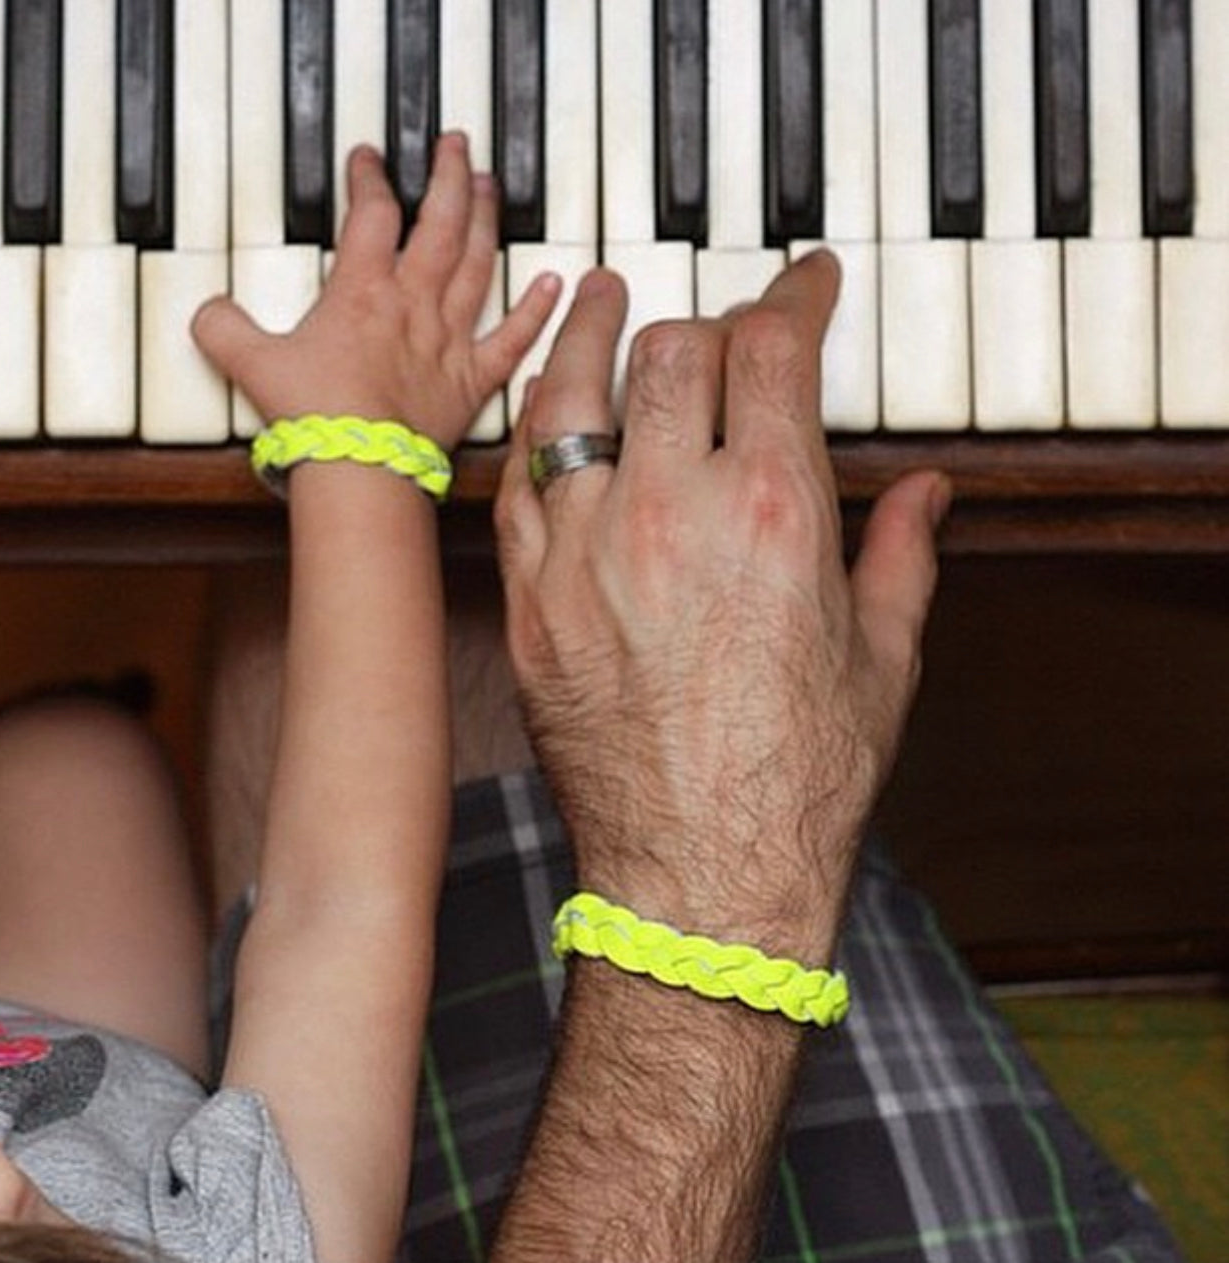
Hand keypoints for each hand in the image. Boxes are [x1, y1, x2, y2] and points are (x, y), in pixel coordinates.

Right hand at [192, 134, 560, 451]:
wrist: (360, 467)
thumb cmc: (315, 419)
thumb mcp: (250, 364)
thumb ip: (224, 329)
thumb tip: (209, 313)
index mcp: (361, 291)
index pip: (371, 214)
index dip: (370, 179)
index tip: (370, 160)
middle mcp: (413, 305)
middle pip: (441, 222)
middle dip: (450, 176)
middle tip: (458, 146)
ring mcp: (448, 340)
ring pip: (477, 265)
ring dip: (487, 221)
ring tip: (491, 188)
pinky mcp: (473, 380)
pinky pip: (514, 338)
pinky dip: (537, 310)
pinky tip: (555, 283)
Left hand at [495, 256, 948, 962]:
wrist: (701, 877)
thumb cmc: (798, 780)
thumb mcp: (882, 659)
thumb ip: (902, 555)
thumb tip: (927, 495)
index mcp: (770, 510)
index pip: (774, 346)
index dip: (795, 292)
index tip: (807, 283)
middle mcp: (668, 511)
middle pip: (672, 349)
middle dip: (707, 320)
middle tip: (725, 329)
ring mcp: (585, 552)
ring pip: (570, 393)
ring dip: (591, 334)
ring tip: (599, 298)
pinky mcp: (531, 601)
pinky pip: (518, 483)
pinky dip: (536, 432)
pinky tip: (547, 412)